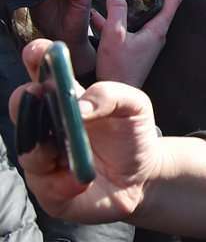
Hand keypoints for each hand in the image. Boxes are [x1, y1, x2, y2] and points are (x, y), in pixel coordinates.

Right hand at [12, 39, 164, 224]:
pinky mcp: (50, 190)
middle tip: (38, 95)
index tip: (39, 51)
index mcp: (65, 99)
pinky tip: (80, 180)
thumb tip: (79, 106)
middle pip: (22, 108)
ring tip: (69, 148)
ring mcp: (45, 159)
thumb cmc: (134, 134)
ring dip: (45, 148)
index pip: (41, 72)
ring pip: (29, 151)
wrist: (146, 176)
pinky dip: (63, 183)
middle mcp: (47, 126)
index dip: (36, 58)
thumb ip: (111, 95)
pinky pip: (45, 187)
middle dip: (25, 101)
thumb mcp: (135, 106)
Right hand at [92, 0, 182, 86]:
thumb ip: (116, 11)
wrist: (118, 92)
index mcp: (158, 29)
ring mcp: (148, 40)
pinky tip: (99, 17)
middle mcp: (157, 34)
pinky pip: (130, 27)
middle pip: (159, 4)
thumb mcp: (114, 35)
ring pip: (141, 15)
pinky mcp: (137, 46)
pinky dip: (117, 20)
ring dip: (128, 5)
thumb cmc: (119, 70)